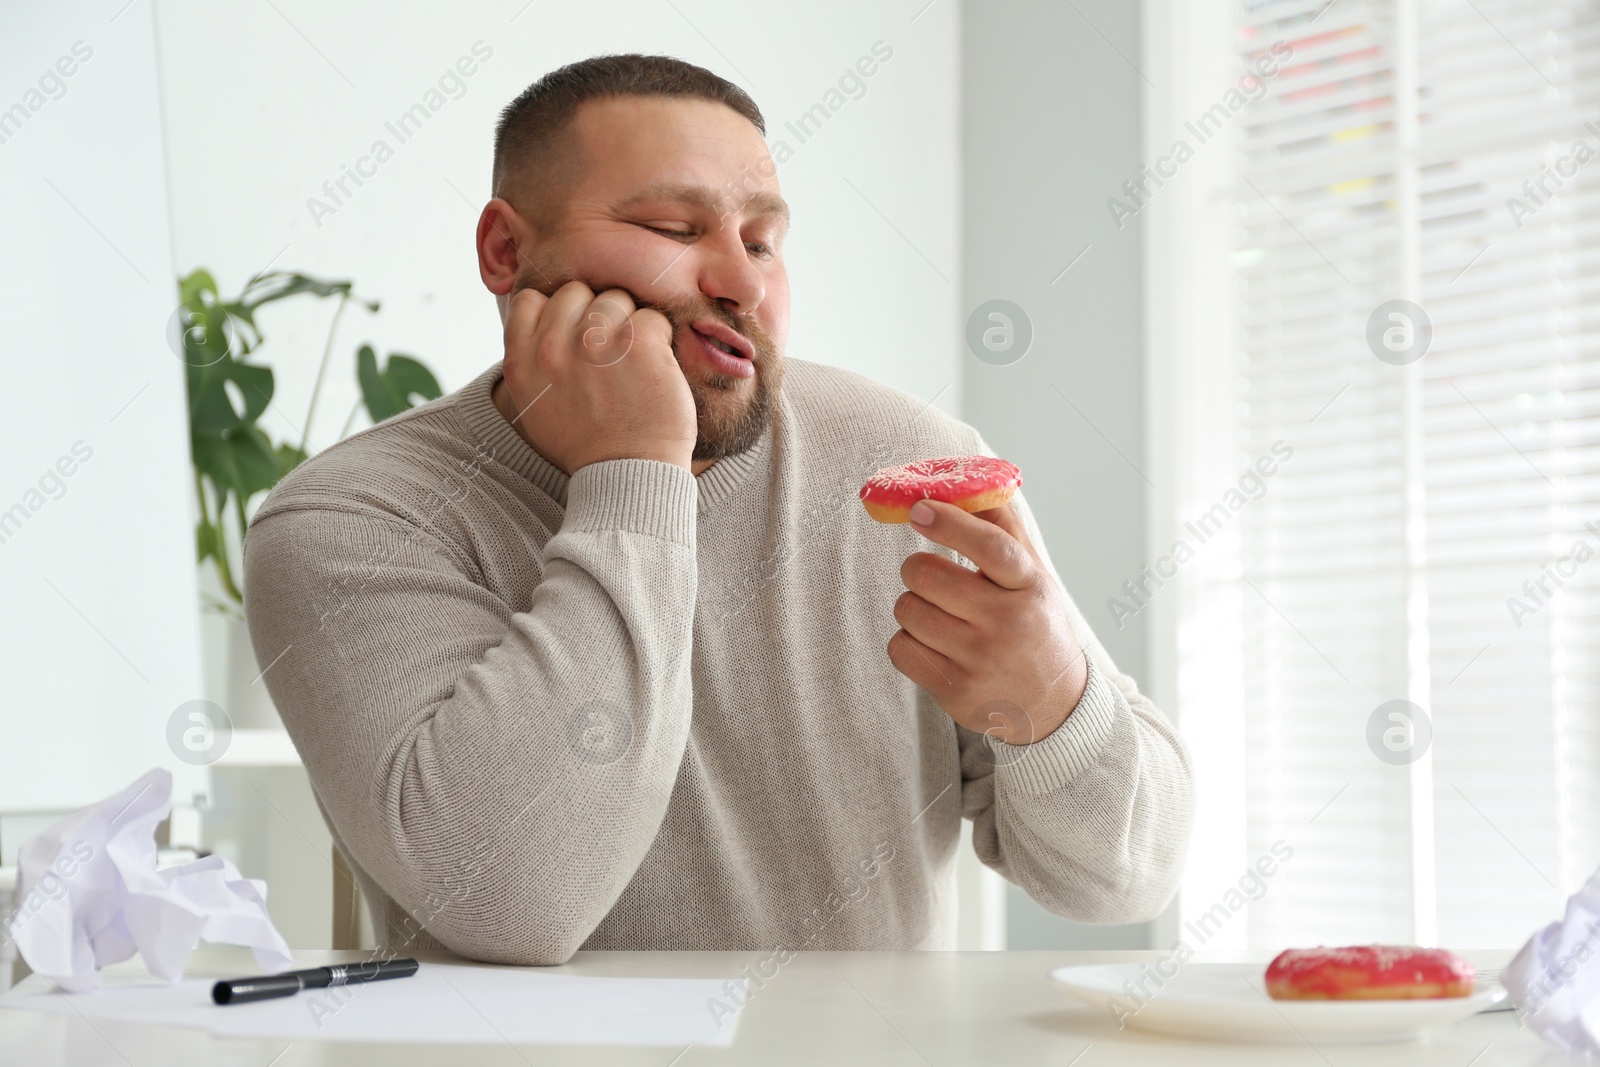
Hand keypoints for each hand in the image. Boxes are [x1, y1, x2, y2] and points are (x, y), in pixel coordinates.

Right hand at [499, 280, 696, 472]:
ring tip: (633, 365)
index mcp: (522, 360)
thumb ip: (533, 360)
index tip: (574, 335)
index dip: (557, 311)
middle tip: (610, 353)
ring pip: (616, 299)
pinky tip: (654, 369)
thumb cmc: (587, 444)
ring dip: (629, 325)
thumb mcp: (536, 405)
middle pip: (576, 292)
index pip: (531, 300)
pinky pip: (652, 317)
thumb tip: (545, 321)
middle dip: (595, 314)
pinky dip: (659, 338)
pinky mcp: (639, 344)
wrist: (628, 477)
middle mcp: (553, 346)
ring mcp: (596, 342)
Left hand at [887, 498, 1088, 744]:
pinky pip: (900, 648)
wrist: (1054, 704)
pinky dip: (907, 642)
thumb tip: (965, 481)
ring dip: (913, 607)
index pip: (989, 546)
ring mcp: (980, 660)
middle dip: (917, 569)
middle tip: (928, 575)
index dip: (949, 522)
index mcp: (1030, 586)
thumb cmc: (1033, 624)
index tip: (918, 508)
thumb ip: (1002, 527)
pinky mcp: (955, 691)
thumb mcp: (1032, 575)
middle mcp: (1008, 624)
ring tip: (938, 615)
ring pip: (907, 610)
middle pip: (927, 576)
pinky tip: (932, 644)